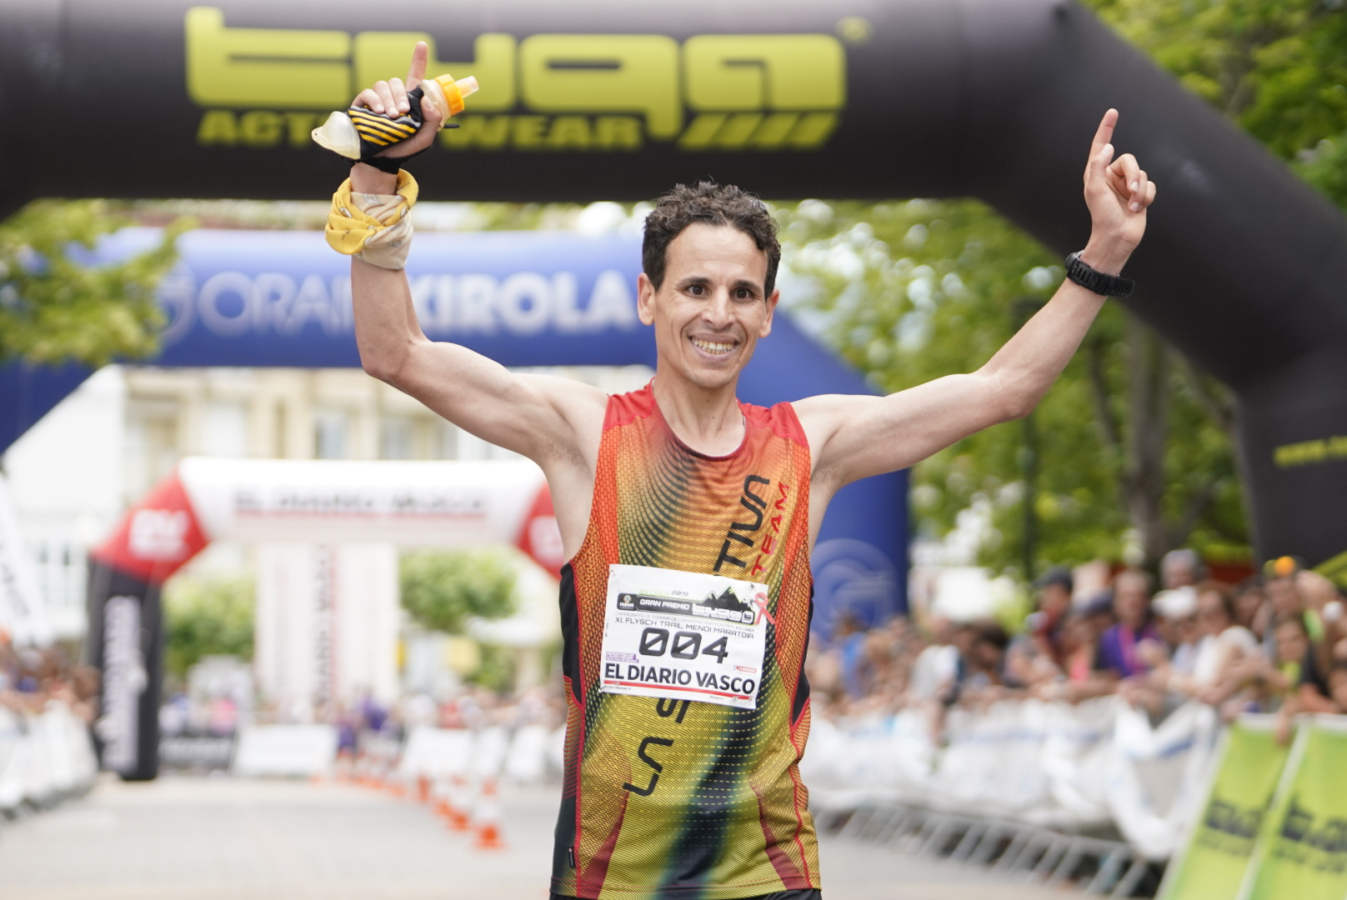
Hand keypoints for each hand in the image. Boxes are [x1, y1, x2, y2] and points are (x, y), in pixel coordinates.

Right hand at [351, 42, 443, 159]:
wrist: (383, 160)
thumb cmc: (405, 148)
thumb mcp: (425, 138)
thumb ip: (433, 120)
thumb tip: (427, 100)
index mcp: (409, 100)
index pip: (414, 76)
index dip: (418, 59)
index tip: (422, 45)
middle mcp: (392, 96)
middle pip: (396, 81)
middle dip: (401, 95)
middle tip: (402, 112)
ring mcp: (377, 99)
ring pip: (382, 85)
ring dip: (389, 99)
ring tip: (391, 116)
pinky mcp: (362, 104)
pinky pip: (368, 93)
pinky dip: (374, 100)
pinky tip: (380, 112)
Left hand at [1080, 109, 1156, 273]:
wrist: (1117, 238)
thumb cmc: (1102, 216)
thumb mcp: (1094, 189)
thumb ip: (1098, 165)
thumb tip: (1108, 146)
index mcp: (1097, 172)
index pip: (1101, 145)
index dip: (1107, 129)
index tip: (1113, 112)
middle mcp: (1111, 176)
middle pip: (1130, 160)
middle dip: (1133, 176)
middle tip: (1130, 193)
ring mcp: (1126, 185)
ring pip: (1142, 173)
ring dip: (1140, 192)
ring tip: (1132, 207)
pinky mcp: (1139, 194)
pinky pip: (1151, 185)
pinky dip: (1146, 197)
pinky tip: (1138, 209)